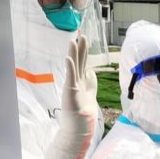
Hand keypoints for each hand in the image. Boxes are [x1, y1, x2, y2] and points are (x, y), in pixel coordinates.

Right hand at [43, 36, 98, 158]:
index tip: (84, 39)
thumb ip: (89, 81)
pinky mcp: (71, 89)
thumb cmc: (83, 109)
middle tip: (81, 35)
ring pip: (74, 66)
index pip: (83, 62)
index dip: (84, 51)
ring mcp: (73, 84)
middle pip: (79, 61)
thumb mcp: (89, 91)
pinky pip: (71, 76)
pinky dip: (70, 67)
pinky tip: (69, 58)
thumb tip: (90, 72)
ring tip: (73, 41)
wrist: (79, 123)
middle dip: (80, 48)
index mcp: (81, 79)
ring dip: (74, 53)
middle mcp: (76, 80)